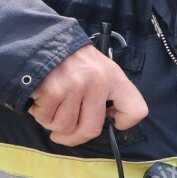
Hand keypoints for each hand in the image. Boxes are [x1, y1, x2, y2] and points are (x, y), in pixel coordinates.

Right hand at [27, 44, 147, 145]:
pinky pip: (46, 118)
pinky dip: (39, 113)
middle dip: (74, 137)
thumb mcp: (98, 68)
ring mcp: (75, 85)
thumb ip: (105, 93)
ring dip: (53, 122)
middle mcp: (98, 81)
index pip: (136, 110)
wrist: (42, 40)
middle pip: (91, 129)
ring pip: (65, 127)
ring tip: (52, 105)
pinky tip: (41, 98)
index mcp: (113, 76)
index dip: (124, 122)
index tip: (110, 121)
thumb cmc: (71, 60)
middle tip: (64, 133)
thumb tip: (106, 123)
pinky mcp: (53, 89)